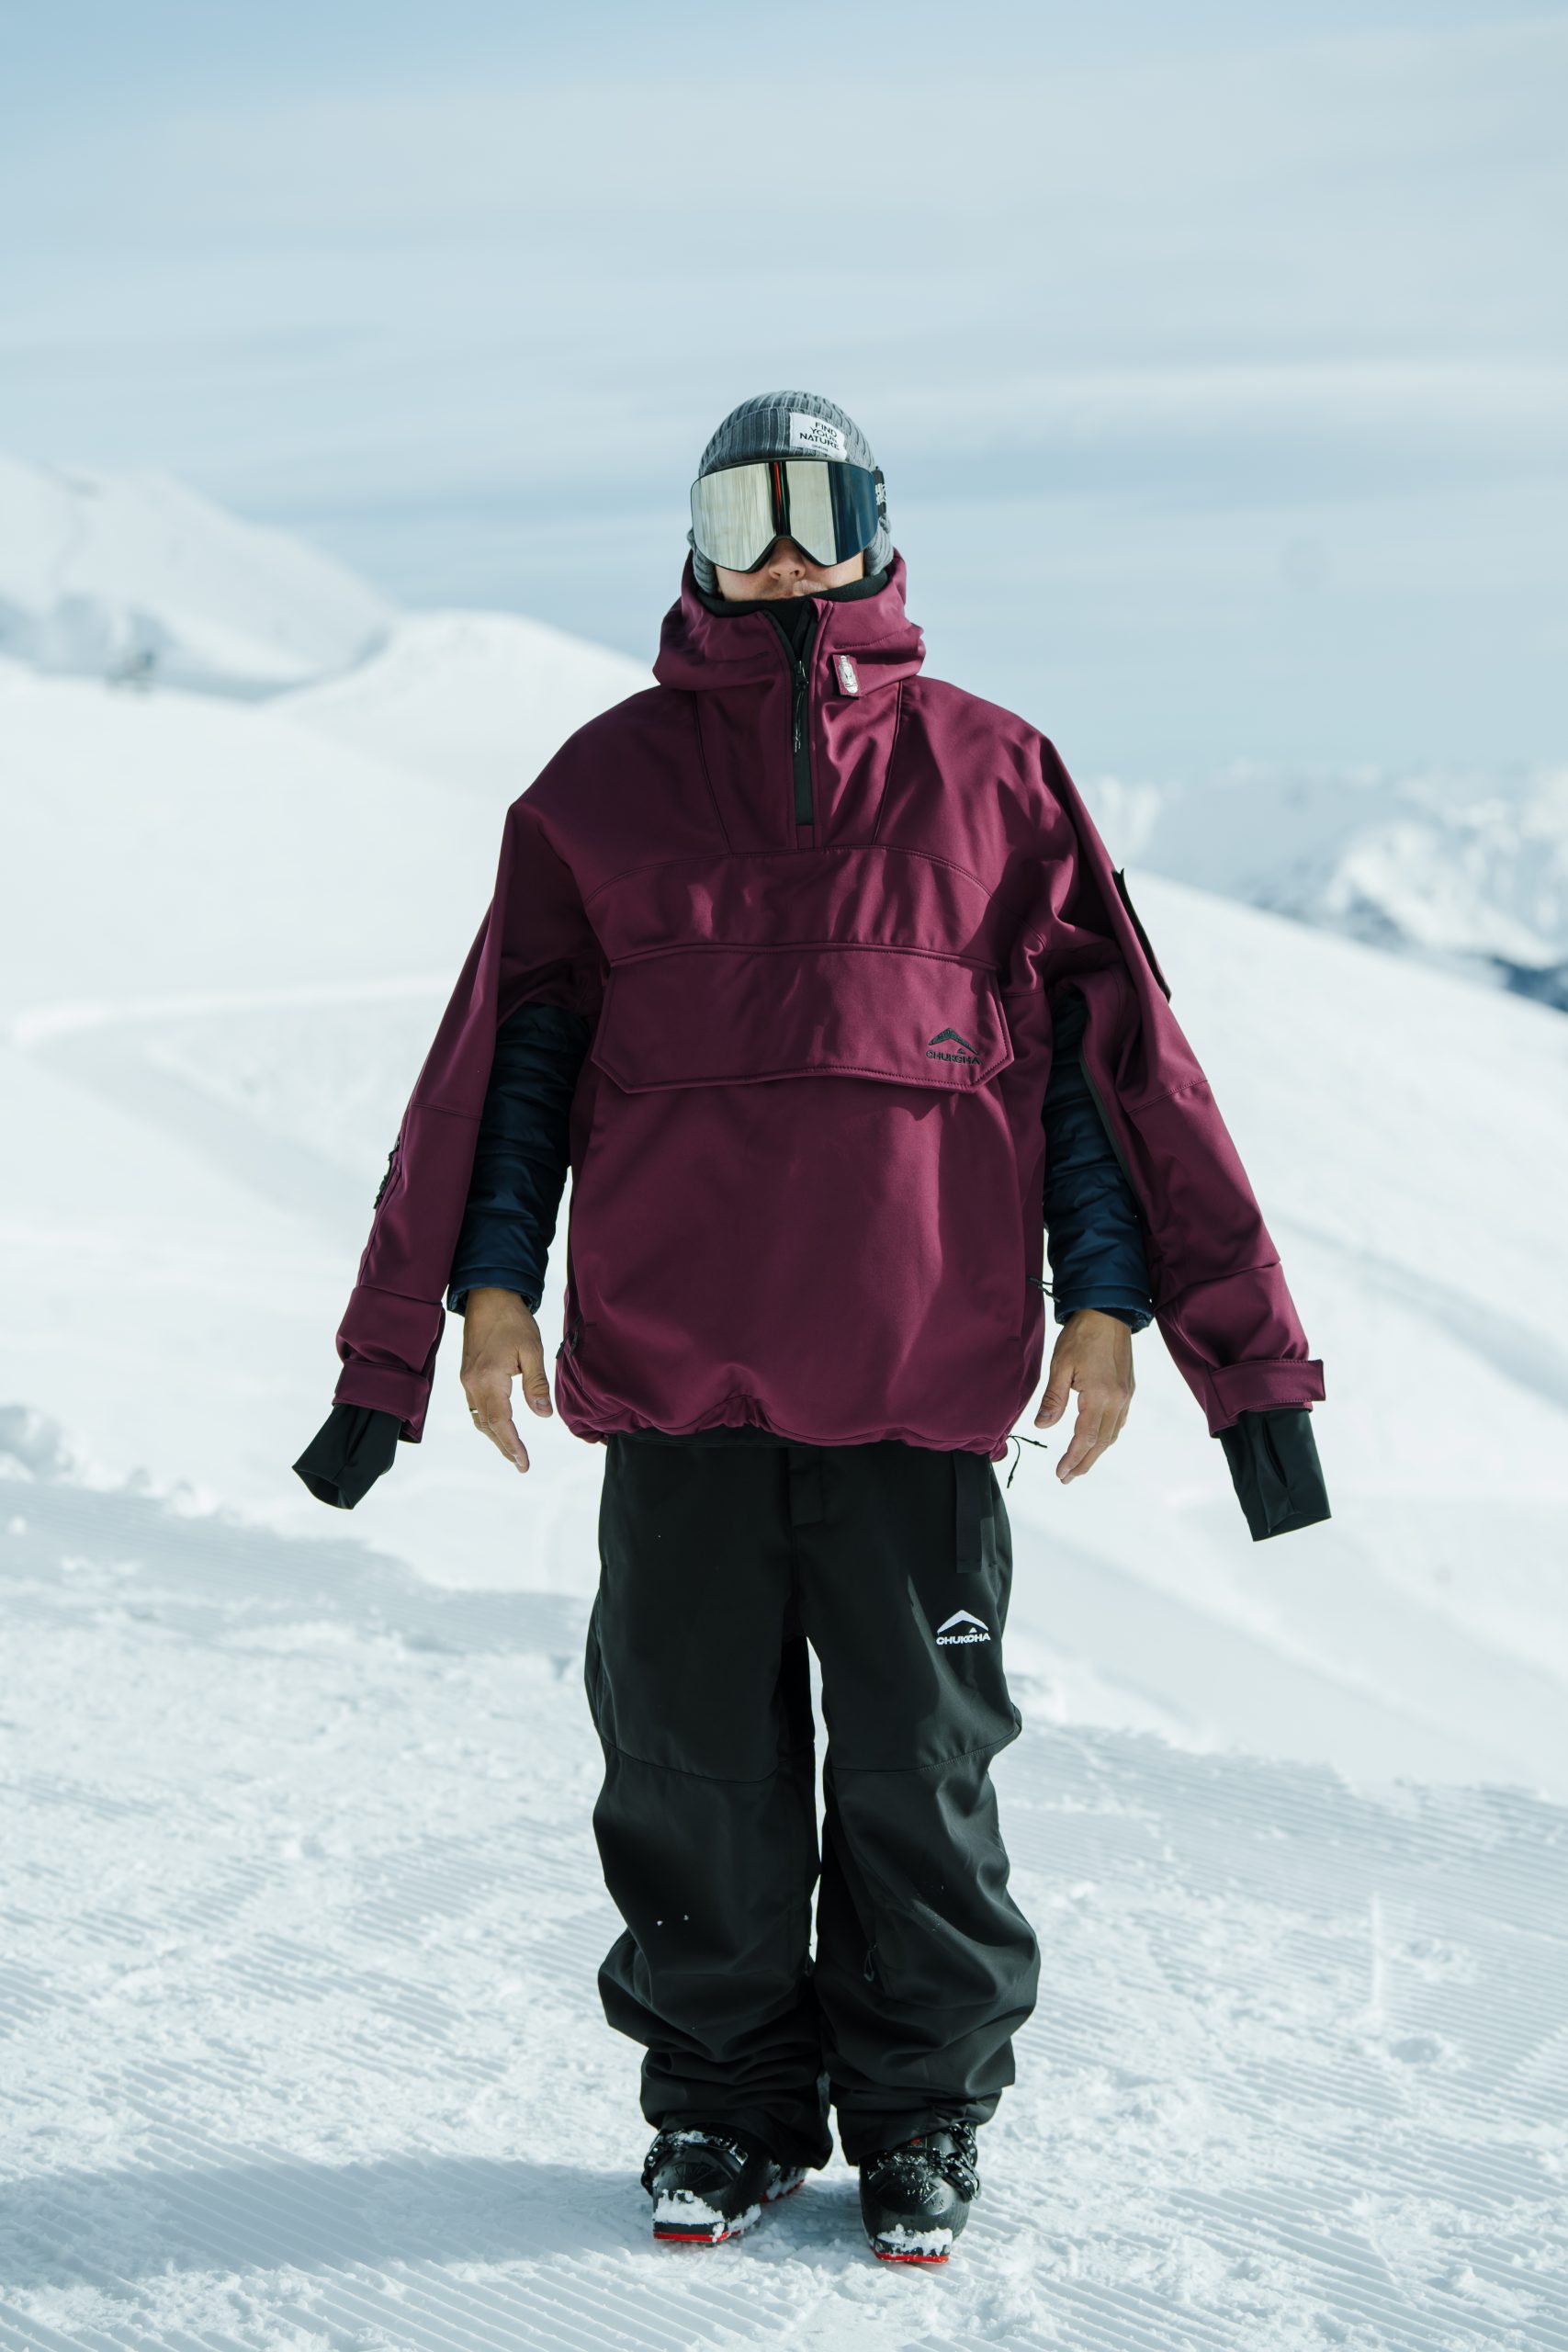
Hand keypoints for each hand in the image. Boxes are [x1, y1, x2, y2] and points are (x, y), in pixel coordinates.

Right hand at [460, 1289, 552, 1472]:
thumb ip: (537, 1385)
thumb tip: (543, 1415)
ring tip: (511, 1451)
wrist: (488, 1295)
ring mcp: (466, 1379)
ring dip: (494, 1436)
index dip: (512, 1445)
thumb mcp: (532, 1350)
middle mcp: (472, 1383)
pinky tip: (498, 1426)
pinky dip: (487, 1421)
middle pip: (487, 1425)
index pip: (501, 1422)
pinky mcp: (466, 1374)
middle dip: (504, 1447)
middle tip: (520, 1464)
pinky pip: (474, 1406)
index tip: (523, 1462)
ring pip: (478, 1418)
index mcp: (489, 1379)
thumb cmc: (512, 1320)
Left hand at [1034, 1308, 1134, 1482]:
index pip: (1086, 1438)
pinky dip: (1107, 1436)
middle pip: (1102, 1442)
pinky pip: (1119, 1421)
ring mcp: (1126, 1395)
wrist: (1108, 1311)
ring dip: (1096, 1452)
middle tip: (1068, 1477)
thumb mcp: (1060, 1366)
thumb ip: (1053, 1400)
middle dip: (1084, 1462)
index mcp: (1100, 1396)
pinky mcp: (1129, 1388)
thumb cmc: (1082, 1335)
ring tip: (1080, 1464)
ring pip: (1113, 1434)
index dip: (1073, 1458)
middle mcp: (1118, 1400)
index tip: (1061, 1473)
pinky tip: (1097, 1439)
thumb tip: (1043, 1426)